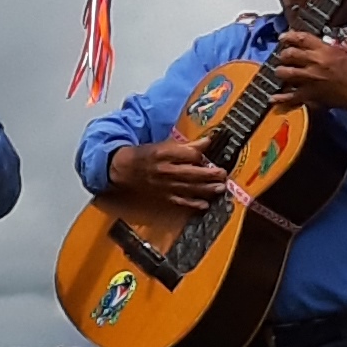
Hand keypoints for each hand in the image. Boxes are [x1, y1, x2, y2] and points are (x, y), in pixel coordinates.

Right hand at [104, 138, 235, 219]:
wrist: (123, 170)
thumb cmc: (144, 156)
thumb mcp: (162, 146)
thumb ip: (186, 146)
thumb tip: (207, 142)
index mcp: (164, 154)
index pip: (189, 154)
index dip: (202, 153)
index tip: (212, 151)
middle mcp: (165, 171)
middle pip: (192, 173)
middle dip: (210, 174)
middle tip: (223, 174)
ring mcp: (164, 186)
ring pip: (190, 188)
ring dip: (207, 189)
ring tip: (220, 188)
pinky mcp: (163, 197)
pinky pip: (181, 202)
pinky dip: (193, 204)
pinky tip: (205, 204)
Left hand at [264, 37, 346, 117]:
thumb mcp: (343, 54)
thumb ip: (326, 50)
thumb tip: (314, 48)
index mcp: (325, 50)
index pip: (302, 38)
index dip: (289, 36)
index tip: (282, 38)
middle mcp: (315, 62)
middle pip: (290, 54)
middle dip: (283, 55)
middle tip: (283, 57)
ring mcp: (311, 79)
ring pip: (285, 72)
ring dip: (280, 72)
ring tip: (280, 72)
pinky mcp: (311, 94)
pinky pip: (290, 96)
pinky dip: (280, 98)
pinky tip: (273, 97)